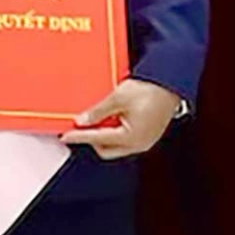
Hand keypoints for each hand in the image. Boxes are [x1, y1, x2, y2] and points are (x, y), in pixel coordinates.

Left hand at [60, 78, 180, 159]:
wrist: (169, 84)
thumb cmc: (149, 90)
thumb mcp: (118, 98)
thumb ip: (98, 112)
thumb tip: (81, 122)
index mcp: (132, 137)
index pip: (98, 139)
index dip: (79, 137)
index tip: (65, 136)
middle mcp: (139, 144)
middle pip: (106, 149)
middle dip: (90, 140)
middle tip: (77, 128)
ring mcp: (144, 141)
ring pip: (115, 146)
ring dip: (102, 136)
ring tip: (91, 121)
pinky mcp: (146, 135)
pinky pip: (124, 139)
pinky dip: (112, 132)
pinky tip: (107, 120)